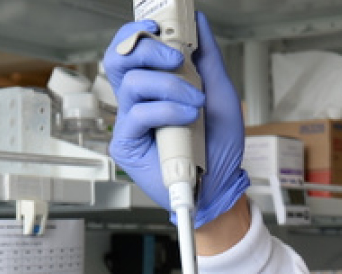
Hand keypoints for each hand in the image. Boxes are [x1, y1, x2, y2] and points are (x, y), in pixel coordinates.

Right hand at [102, 13, 250, 227]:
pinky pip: (137, 115)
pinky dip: (166, 110)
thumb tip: (198, 22)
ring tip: (194, 100)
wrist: (222, 183)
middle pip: (120, 59)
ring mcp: (131, 122)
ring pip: (132, 84)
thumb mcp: (220, 93)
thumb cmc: (219, 144)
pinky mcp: (127, 144)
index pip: (132, 50)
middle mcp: (138, 100)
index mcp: (154, 84)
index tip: (158, 23)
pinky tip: (187, 116)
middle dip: (147, 48)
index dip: (138, 33)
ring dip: (169, 86)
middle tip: (175, 57)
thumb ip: (207, 58)